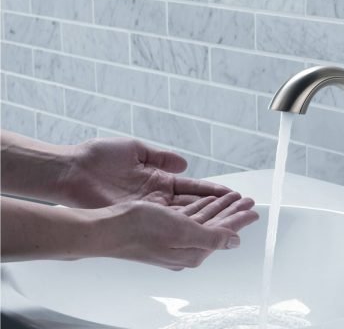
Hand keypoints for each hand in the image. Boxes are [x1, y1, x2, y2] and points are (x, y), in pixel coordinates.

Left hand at [62, 137, 231, 207]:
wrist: (71, 170)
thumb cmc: (98, 157)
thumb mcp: (136, 149)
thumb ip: (161, 156)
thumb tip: (185, 163)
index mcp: (158, 179)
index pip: (193, 187)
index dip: (213, 191)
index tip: (232, 194)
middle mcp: (157, 196)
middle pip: (195, 203)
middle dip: (219, 206)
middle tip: (241, 208)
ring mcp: (150, 208)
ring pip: (186, 214)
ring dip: (209, 215)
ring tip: (232, 217)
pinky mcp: (139, 215)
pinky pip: (169, 220)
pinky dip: (189, 221)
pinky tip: (207, 224)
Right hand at [96, 200, 255, 269]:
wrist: (106, 229)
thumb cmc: (139, 230)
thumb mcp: (182, 231)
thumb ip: (211, 236)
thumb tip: (235, 241)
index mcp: (191, 251)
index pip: (224, 232)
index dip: (240, 219)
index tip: (253, 210)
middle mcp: (184, 247)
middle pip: (216, 226)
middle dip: (233, 211)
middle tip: (248, 201)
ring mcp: (172, 239)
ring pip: (204, 219)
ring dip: (220, 207)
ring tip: (234, 199)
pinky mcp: (162, 229)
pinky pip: (189, 216)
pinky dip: (202, 206)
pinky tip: (207, 201)